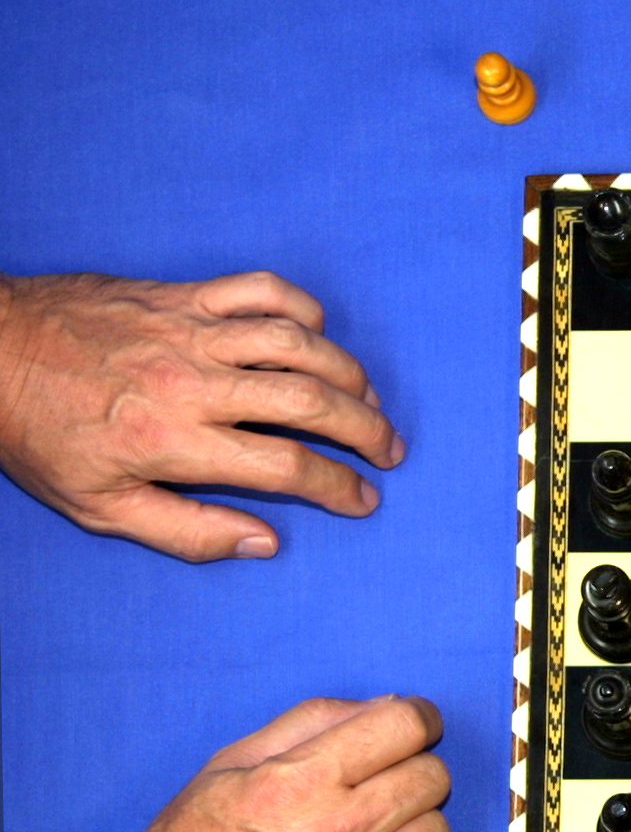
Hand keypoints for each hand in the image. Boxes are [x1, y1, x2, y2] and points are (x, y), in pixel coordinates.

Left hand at [0, 270, 403, 560]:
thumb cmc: (38, 435)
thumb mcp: (100, 508)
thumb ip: (187, 531)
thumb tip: (264, 540)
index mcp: (174, 443)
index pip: (286, 467)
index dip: (339, 488)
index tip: (364, 499)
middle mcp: (193, 383)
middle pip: (310, 403)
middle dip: (366, 429)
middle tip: (390, 449)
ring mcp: (191, 330)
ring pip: (299, 345)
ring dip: (348, 374)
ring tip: (366, 399)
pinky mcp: (182, 294)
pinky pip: (262, 290)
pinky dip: (303, 310)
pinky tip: (316, 336)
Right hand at [94, 696, 452, 831]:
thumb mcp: (225, 770)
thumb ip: (307, 724)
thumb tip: (383, 705)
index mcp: (299, 781)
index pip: (405, 726)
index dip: (417, 718)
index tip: (411, 727)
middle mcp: (338, 831)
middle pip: (432, 775)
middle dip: (412, 769)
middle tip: (379, 784)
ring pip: (438, 829)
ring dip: (413, 824)